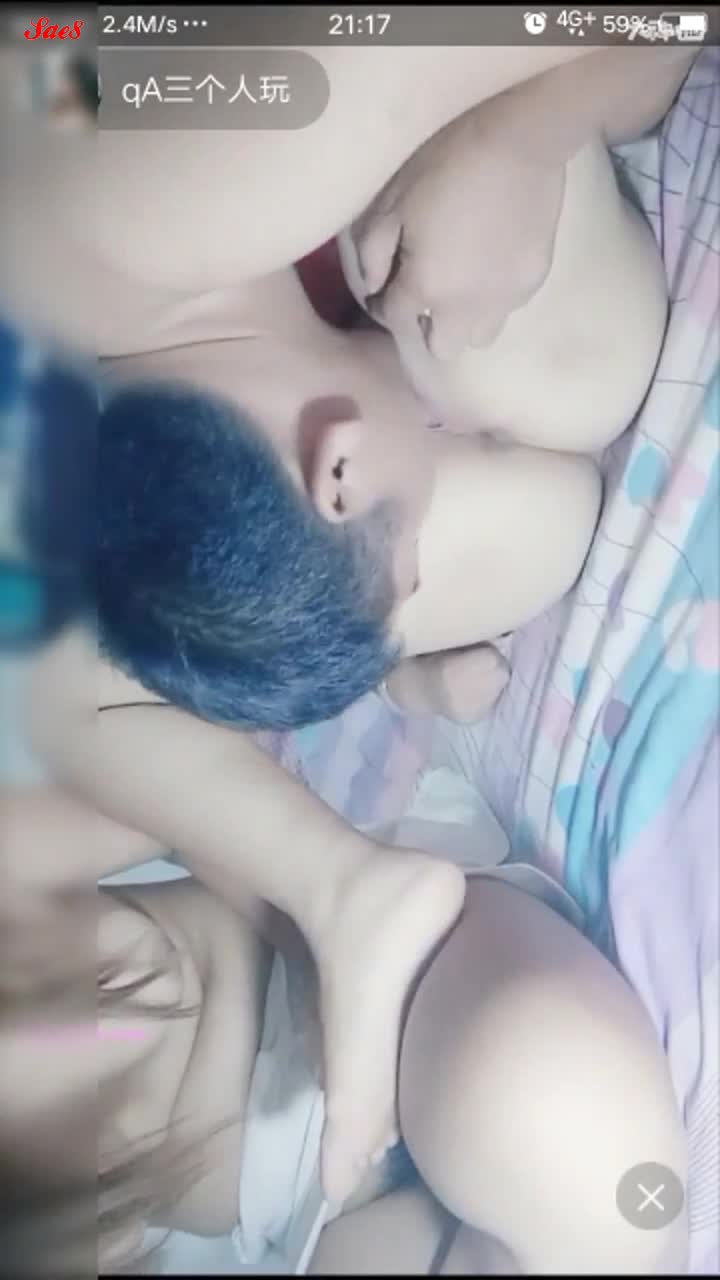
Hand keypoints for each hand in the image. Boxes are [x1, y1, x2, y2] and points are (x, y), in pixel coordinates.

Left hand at [349, 99, 566, 359]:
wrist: (518, 140)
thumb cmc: (445, 166)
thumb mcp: (391, 203)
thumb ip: (372, 253)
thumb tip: (373, 286)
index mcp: (425, 288)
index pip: (395, 321)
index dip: (384, 307)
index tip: (384, 291)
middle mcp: (466, 307)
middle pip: (442, 348)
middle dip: (427, 329)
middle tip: (424, 296)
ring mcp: (505, 298)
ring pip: (479, 336)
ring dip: (463, 321)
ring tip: (460, 287)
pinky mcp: (534, 281)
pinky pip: (507, 307)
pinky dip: (493, 297)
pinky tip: (490, 264)